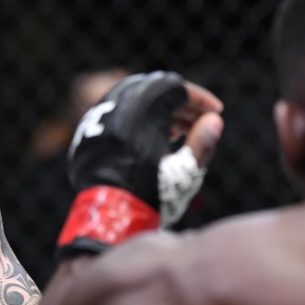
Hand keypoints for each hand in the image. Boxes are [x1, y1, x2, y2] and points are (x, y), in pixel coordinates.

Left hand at [57, 71, 223, 257]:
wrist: (109, 216)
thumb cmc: (151, 195)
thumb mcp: (186, 170)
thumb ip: (203, 141)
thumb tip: (213, 120)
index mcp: (142, 110)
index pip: (176, 88)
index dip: (200, 98)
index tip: (216, 112)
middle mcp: (117, 107)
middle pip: (154, 90)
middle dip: (181, 102)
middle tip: (200, 121)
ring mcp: (99, 118)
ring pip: (134, 100)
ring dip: (161, 111)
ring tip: (181, 131)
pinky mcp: (88, 132)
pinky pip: (117, 114)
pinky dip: (139, 119)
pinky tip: (154, 138)